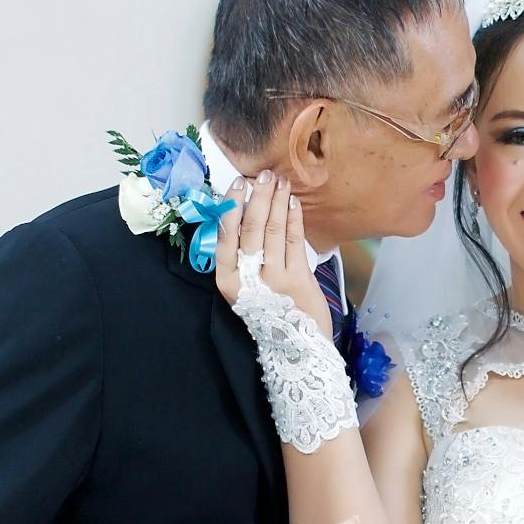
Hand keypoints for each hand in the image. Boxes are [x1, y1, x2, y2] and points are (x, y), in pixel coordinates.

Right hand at [212, 172, 331, 328]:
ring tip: (280, 182)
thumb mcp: (246, 289)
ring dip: (276, 201)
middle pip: (250, 228)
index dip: (231, 206)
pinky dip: (293, 218)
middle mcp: (247, 278)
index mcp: (228, 280)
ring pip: (272, 230)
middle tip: (263, 174)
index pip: (225, 235)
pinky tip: (293, 203)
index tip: (238, 183)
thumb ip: (243, 259)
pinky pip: (294, 241)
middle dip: (258, 196)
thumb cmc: (269, 314)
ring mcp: (273, 279)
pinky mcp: (297, 280)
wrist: (296, 349)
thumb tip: (247, 214)